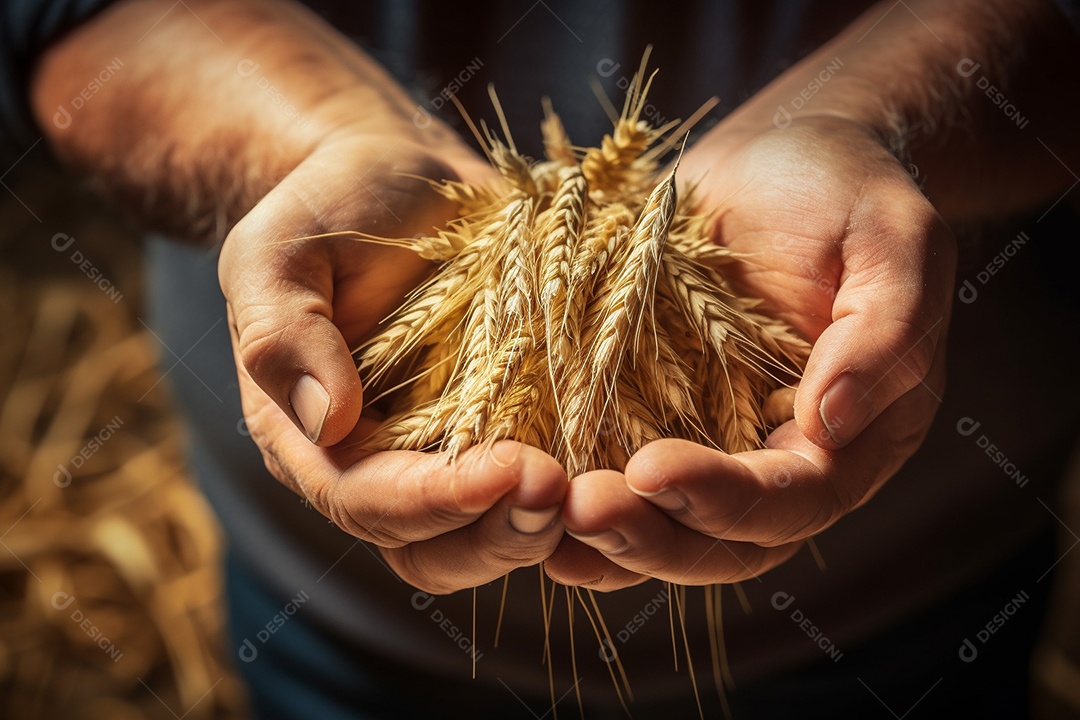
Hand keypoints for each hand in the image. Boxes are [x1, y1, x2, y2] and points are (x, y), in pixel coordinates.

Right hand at [218, 130, 567, 593]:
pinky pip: (537, 489)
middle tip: (562, 493)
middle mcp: (380, 464)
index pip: (368, 502)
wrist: (395, 178)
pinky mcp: (507, 427)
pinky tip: (621, 467)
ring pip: (491, 537)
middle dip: (499, 535)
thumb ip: (285, 333)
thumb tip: (327, 422)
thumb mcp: (278, 253)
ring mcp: (447, 452)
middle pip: (434, 549)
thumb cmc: (327, 205)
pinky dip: (578, 492)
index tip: (510, 470)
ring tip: (601, 492)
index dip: (437, 501)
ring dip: (544, 527)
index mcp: (313, 439)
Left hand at [546, 114, 955, 588]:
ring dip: (608, 539)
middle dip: (652, 535)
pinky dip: (580, 509)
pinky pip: (624, 487)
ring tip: (547, 515)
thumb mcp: (892, 240)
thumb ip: (879, 333)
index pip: (793, 496)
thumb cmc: (843, 187)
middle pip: (722, 541)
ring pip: (667, 532)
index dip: (726, 498)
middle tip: (583, 508)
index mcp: (852, 437)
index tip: (652, 468)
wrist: (777, 158)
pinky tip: (528, 505)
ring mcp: (716, 447)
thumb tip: (832, 423)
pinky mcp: (659, 423)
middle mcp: (782, 461)